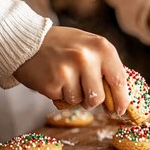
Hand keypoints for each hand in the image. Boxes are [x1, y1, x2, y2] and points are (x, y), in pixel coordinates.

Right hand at [13, 26, 129, 114]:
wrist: (26, 39)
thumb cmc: (65, 46)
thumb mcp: (91, 48)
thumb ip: (107, 69)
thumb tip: (123, 98)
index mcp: (102, 48)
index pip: (119, 81)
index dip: (122, 100)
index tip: (121, 110)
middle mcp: (86, 58)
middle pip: (99, 98)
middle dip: (93, 100)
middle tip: (84, 90)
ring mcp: (67, 70)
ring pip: (81, 102)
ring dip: (75, 97)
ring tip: (66, 78)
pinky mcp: (51, 83)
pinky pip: (64, 102)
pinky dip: (60, 95)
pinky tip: (54, 79)